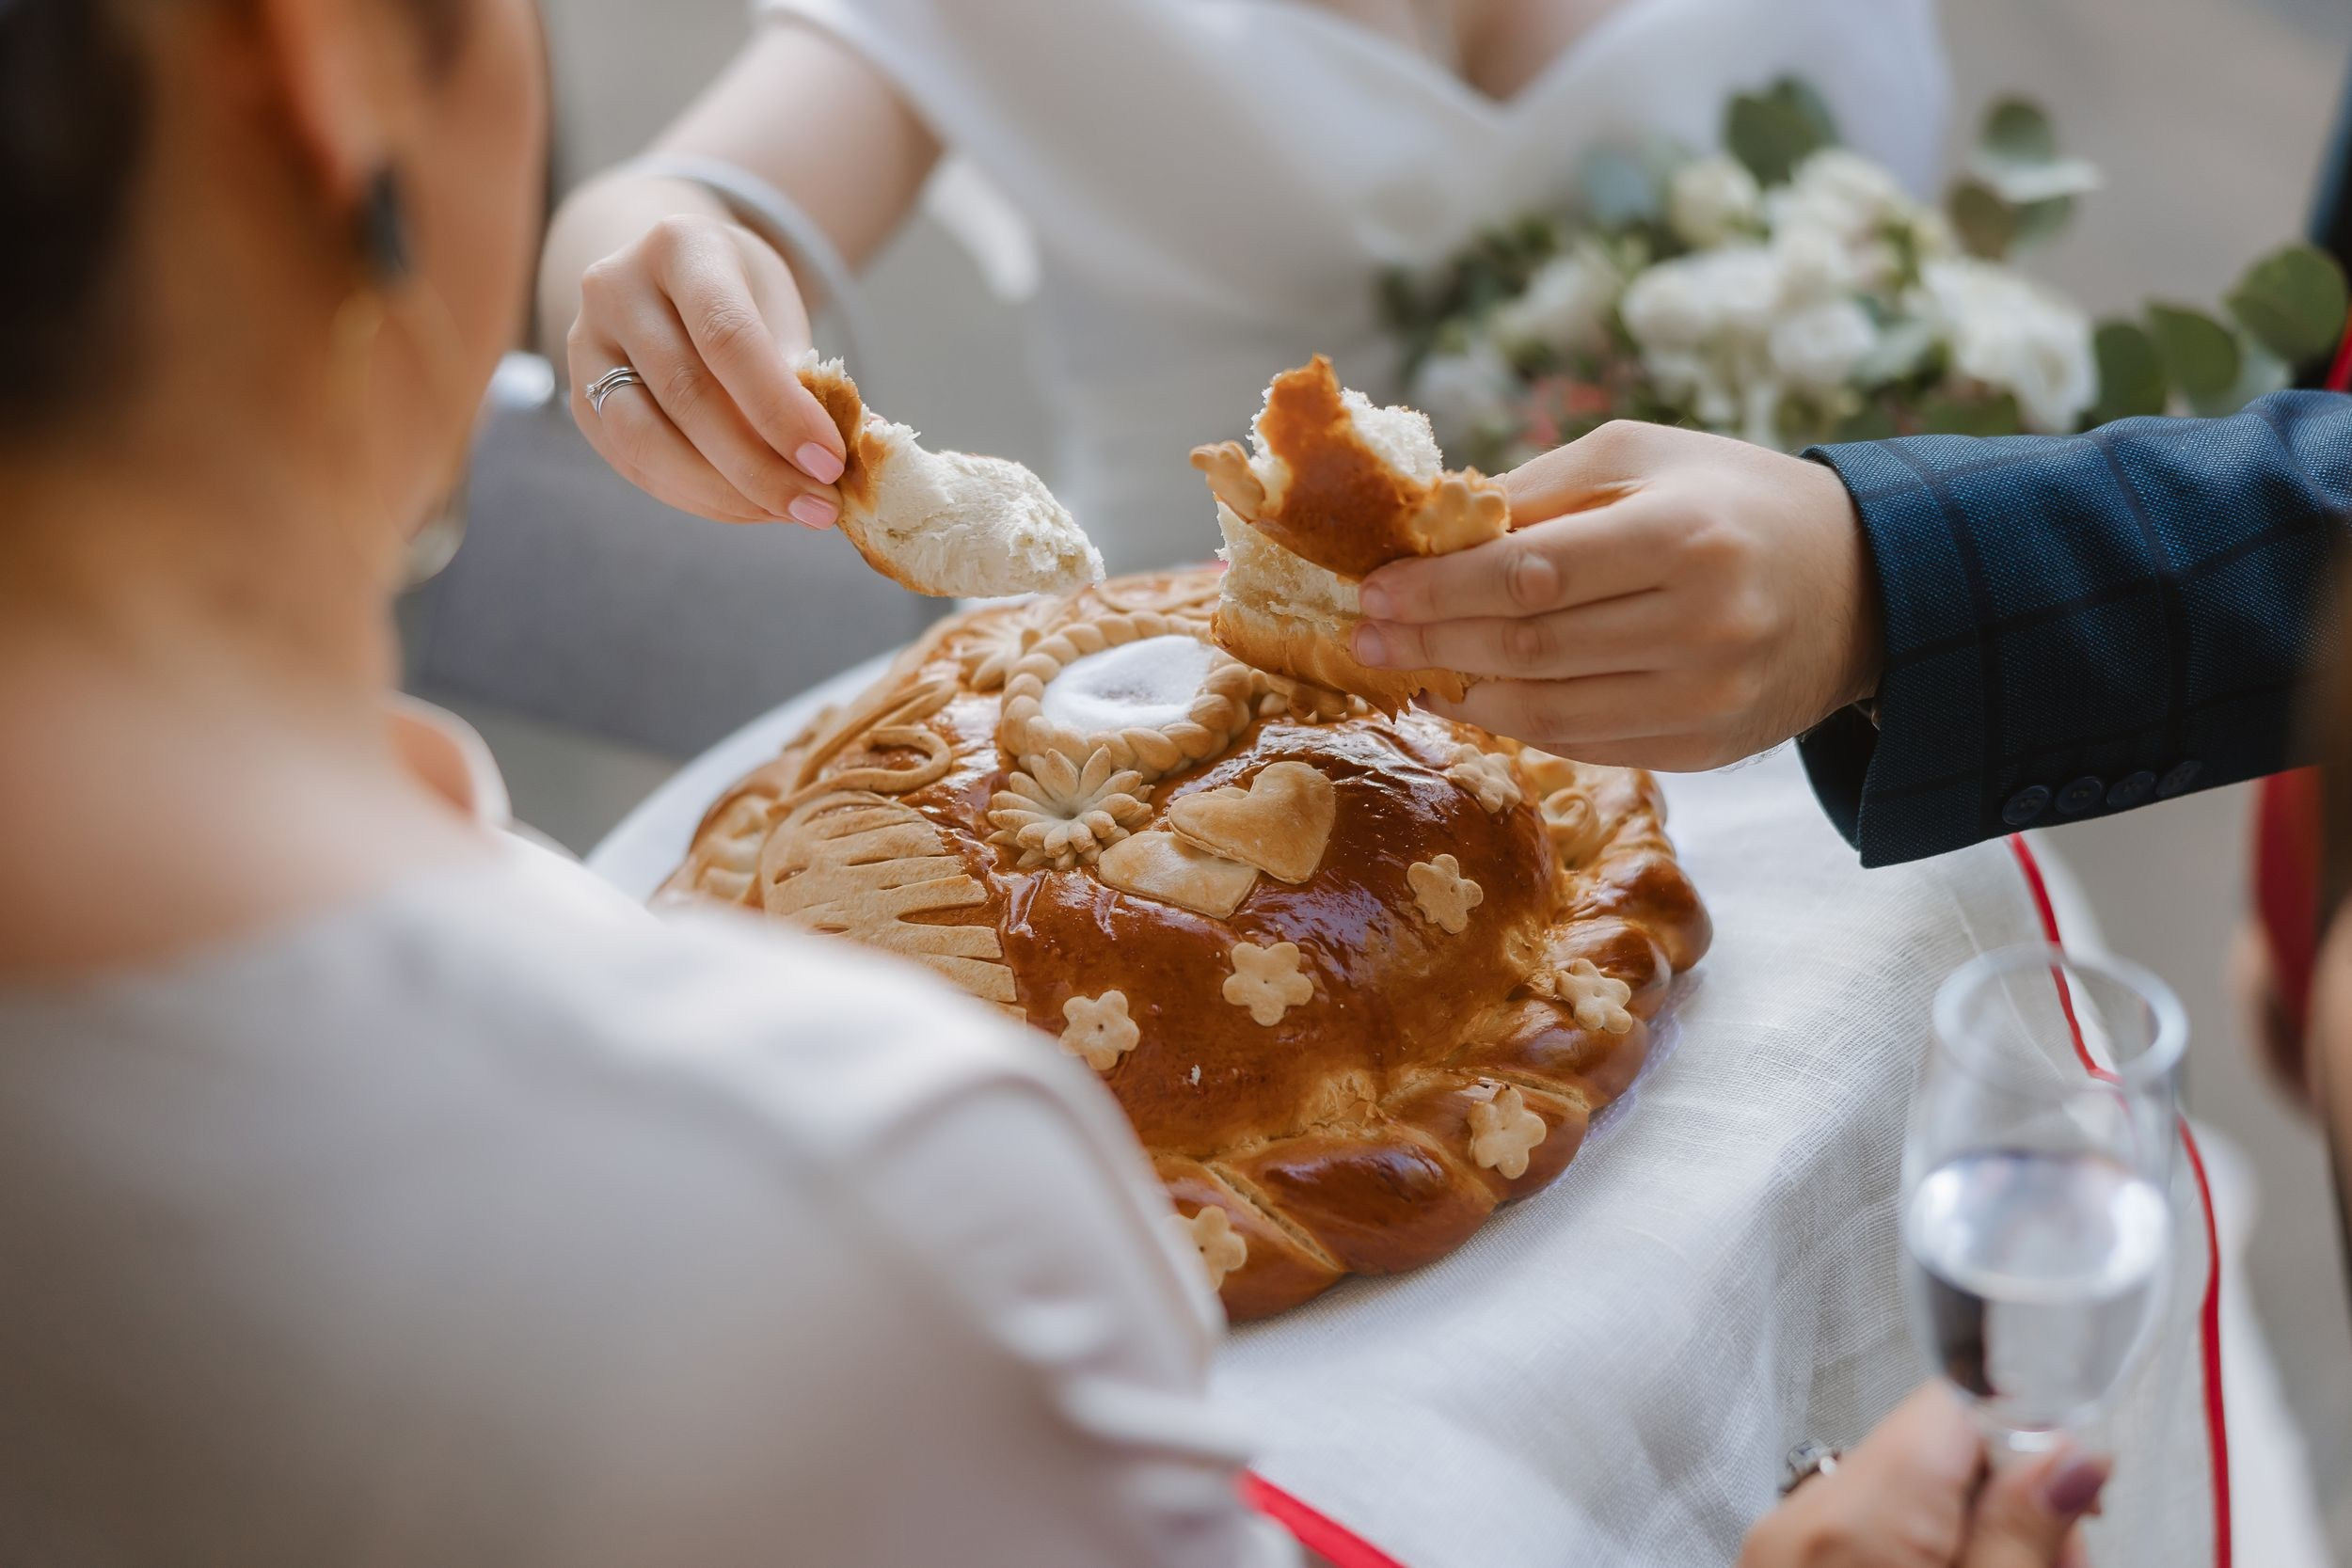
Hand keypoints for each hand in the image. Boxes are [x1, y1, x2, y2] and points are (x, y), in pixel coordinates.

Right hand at [566, 213, 846, 527]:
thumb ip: (810, 373)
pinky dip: (698, 497)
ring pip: (647, 440)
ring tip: (788, 512)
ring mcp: (585, 346)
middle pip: (687, 395)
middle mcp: (616, 287)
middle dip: (760, 466)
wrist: (668, 280)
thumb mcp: (780, 309)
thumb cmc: (740, 295)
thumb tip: (865, 442)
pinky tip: (750, 508)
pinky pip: (636, 466)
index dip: (780, 409)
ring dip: (726, 494)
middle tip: (819, 507)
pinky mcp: (578, 401)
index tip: (830, 463)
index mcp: (680, 246)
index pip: (728, 337)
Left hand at [1352, 421, 1883, 769]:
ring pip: (1549, 710)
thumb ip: (1537, 490)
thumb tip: (1426, 530)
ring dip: (1463, 691)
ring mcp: (1708, 697)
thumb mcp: (1643, 458)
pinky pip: (1587, 743)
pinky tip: (1471, 696)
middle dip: (1432, 642)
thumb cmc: (1730, 499)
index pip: (1530, 574)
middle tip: (1365, 635)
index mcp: (1684, 535)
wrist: (1861, 582)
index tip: (1374, 588)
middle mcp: (1703, 624)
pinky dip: (1518, 724)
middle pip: (1530, 646)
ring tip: (1406, 667)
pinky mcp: (1707, 748)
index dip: (1439, 588)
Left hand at [1739, 1385, 2108, 1567]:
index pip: (1953, 1404)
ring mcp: (1781, 1544)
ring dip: (1971, 1530)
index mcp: (1850, 1517)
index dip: (2028, 1441)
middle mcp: (1800, 1515)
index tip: (2073, 1499)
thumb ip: (2024, 1534)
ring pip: (1906, 1497)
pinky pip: (1866, 1533)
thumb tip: (2075, 1453)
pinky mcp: (1782, 1566)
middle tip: (2055, 1564)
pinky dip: (1920, 1550)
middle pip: (1934, 1453)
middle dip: (2008, 1501)